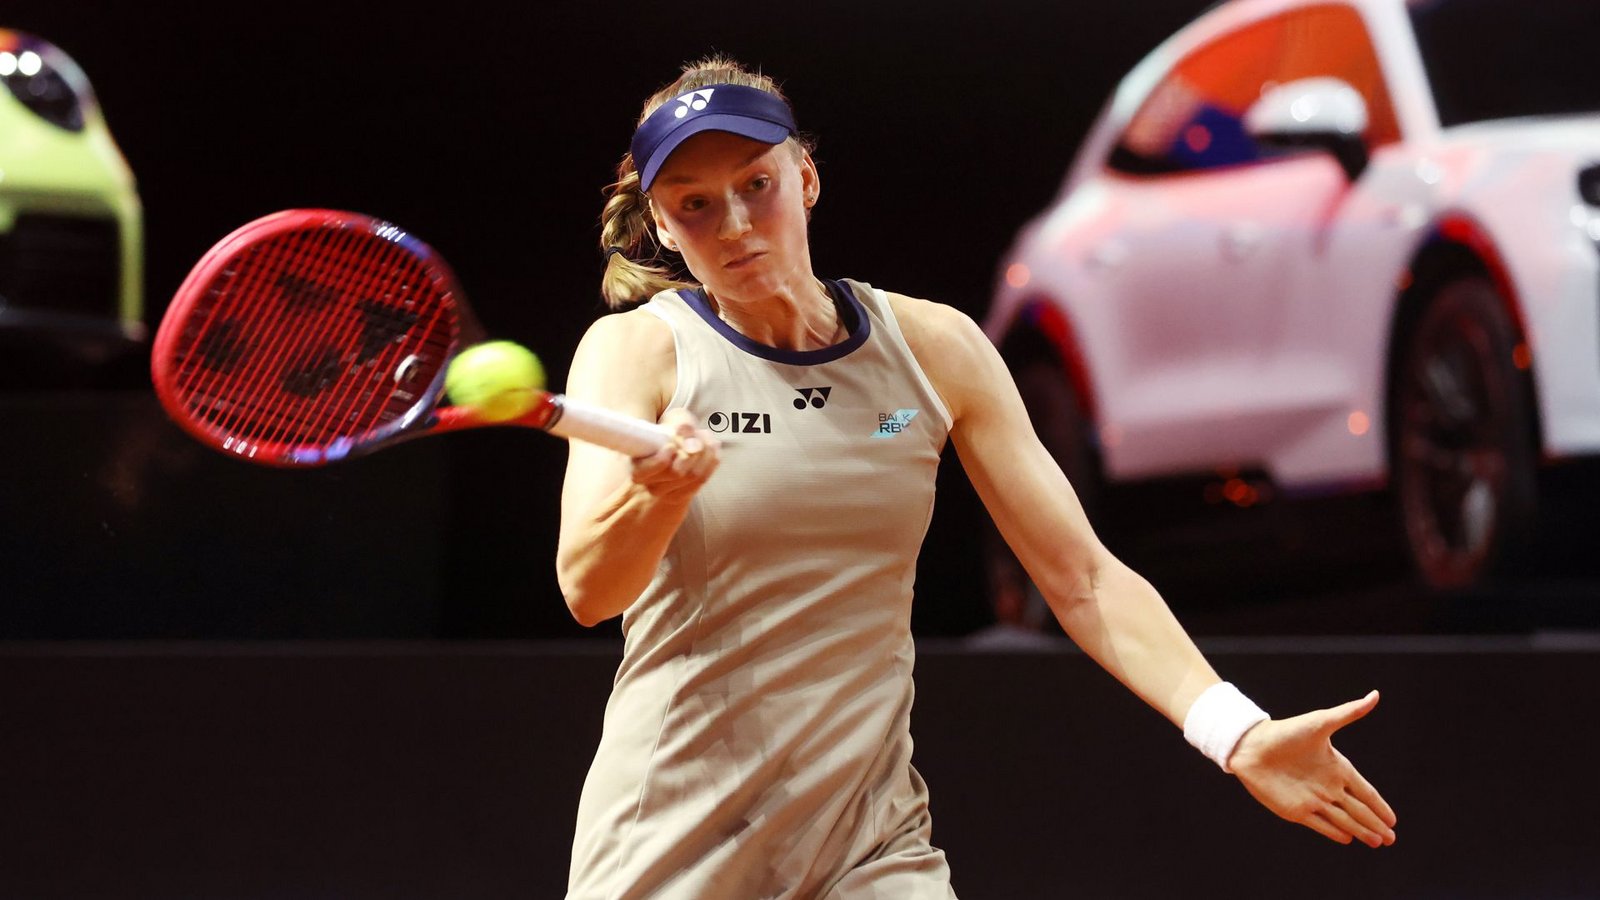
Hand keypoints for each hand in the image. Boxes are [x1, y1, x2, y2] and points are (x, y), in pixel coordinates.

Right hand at [630, 407, 719, 498]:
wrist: (677, 442)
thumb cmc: (671, 429)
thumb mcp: (674, 420)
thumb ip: (682, 425)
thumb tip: (690, 439)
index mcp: (638, 468)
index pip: (645, 471)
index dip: (659, 461)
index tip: (670, 447)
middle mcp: (651, 485)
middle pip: (677, 473)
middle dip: (692, 450)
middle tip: (698, 433)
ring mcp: (669, 493)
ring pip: (694, 476)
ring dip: (705, 452)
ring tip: (704, 436)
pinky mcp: (686, 494)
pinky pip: (704, 478)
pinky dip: (711, 460)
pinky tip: (711, 447)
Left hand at [1229, 690, 1397, 847]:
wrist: (1250, 745)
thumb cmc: (1286, 732)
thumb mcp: (1321, 722)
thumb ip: (1349, 712)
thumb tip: (1375, 694)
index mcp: (1337, 767)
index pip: (1365, 791)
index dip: (1379, 805)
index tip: (1393, 820)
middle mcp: (1327, 786)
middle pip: (1358, 810)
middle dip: (1375, 824)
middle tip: (1391, 839)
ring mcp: (1312, 799)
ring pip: (1343, 820)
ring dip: (1361, 831)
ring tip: (1376, 843)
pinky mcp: (1296, 810)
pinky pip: (1320, 824)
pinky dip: (1334, 832)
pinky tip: (1348, 839)